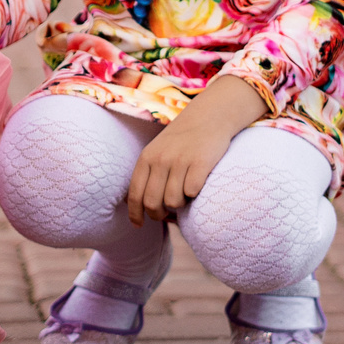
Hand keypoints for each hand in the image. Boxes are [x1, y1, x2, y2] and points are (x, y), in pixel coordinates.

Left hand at [122, 74, 266, 225]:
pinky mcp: (200, 162)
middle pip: (153, 203)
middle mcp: (160, 160)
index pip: (135, 194)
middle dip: (159, 214)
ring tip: (185, 192)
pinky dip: (195, 194)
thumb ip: (149, 175)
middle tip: (168, 213)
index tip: (138, 225)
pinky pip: (192, 192)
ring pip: (173, 201)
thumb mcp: (158, 152)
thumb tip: (141, 209)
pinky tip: (198, 184)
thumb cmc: (181, 141)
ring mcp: (180, 161)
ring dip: (180, 204)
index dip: (135, 214)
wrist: (208, 117)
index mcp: (146, 158)